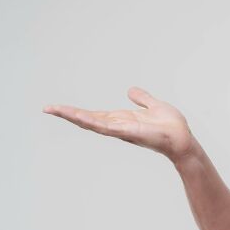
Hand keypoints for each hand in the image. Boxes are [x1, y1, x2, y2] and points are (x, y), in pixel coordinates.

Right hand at [42, 87, 195, 162]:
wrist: (183, 139)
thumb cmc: (171, 126)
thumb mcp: (154, 106)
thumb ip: (142, 99)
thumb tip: (130, 90)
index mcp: (122, 120)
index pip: (95, 115)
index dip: (77, 111)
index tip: (59, 107)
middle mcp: (118, 126)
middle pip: (88, 119)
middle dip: (67, 114)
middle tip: (47, 108)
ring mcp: (121, 130)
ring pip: (92, 123)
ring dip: (73, 116)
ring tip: (54, 109)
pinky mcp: (128, 132)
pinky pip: (106, 127)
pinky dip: (91, 122)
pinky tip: (78, 117)